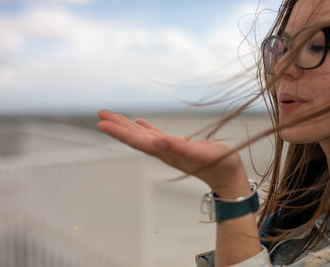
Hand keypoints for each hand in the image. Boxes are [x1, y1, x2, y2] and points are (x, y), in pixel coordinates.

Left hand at [97, 110, 249, 194]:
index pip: (136, 141)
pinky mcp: (177, 146)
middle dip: (118, 126)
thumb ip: (179, 149)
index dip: (119, 132)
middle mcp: (163, 151)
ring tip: (113, 116)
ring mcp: (169, 149)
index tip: (102, 123)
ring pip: (143, 136)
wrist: (228, 175)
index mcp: (165, 152)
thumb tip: (157, 141)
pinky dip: (145, 128)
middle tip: (100, 114)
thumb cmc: (218, 164)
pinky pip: (156, 135)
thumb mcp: (201, 154)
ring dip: (128, 126)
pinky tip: (140, 123)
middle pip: (135, 138)